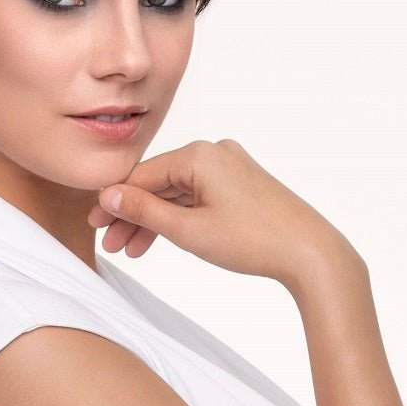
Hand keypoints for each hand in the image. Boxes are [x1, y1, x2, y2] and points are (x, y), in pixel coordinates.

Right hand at [87, 139, 360, 289]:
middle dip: (133, 215)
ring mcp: (229, 166)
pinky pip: (197, 195)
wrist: (312, 253)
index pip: (141, 175)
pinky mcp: (240, 182)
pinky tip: (162, 238)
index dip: (114, 202)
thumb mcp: (188, 230)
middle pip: (158, 183)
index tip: (95, 225)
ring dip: (155, 219)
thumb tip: (108, 195)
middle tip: (111, 244)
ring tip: (133, 250)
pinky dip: (179, 216)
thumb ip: (144, 211)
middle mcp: (214, 152)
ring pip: (177, 192)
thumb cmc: (253, 240)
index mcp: (199, 154)